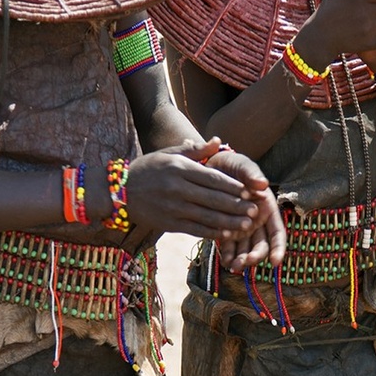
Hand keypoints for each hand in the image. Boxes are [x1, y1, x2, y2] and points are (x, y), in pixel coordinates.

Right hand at [125, 138, 264, 237]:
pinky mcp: (169, 224)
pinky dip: (212, 233)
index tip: (249, 192)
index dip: (233, 186)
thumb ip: (196, 150)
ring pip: (207, 217)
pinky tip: (226, 235)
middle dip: (236, 206)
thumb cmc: (149, 168)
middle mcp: (177, 188)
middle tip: (255, 211)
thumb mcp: (169, 154)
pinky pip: (195, 230)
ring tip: (247, 225)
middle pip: (213, 199)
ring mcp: (173, 207)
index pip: (212, 178)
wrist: (120, 190)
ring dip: (229, 222)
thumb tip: (219, 141)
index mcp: (179, 168)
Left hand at [203, 148, 285, 268]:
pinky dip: (228, 254)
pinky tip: (224, 261)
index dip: (278, 248)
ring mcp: (242, 227)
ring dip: (241, 259)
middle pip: (261, 245)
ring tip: (232, 265)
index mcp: (267, 208)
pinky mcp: (227, 228)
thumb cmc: (233, 164)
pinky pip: (229, 245)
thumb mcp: (243, 165)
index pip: (277, 232)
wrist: (212, 165)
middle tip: (245, 262)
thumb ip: (252, 174)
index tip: (275, 262)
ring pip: (245, 249)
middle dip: (255, 256)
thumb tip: (263, 184)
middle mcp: (257, 221)